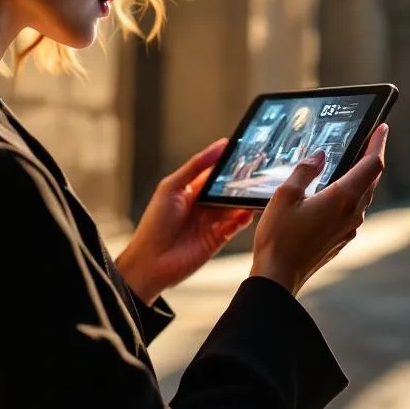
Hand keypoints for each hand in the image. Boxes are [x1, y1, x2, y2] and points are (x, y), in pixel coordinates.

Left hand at [115, 139, 254, 304]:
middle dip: (242, 180)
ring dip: (245, 199)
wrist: (151, 261)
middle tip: (258, 170)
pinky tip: (245, 213)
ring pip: (236, 206)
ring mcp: (213, 221)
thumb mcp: (172, 187)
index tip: (245, 150)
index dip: (229, 162)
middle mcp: (205, 205)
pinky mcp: (219, 238)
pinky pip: (236, 225)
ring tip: (255, 191)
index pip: (216, 171)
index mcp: (192, 190)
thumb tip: (218, 146)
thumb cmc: (155, 222)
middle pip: (229, 188)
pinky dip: (243, 218)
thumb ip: (195, 166)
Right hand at [250, 123, 387, 295]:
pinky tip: (335, 192)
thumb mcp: (285, 195)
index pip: (371, 164)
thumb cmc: (278, 237)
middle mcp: (352, 214)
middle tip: (367, 139)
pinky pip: (353, 210)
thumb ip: (305, 170)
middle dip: (370, 157)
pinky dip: (350, 195)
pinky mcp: (341, 239)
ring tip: (351, 161)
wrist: (278, 277)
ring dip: (361, 177)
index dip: (378, 142)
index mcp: (342, 198)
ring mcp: (349, 229)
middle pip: (371, 179)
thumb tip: (320, 155)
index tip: (381, 127)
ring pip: (363, 195)